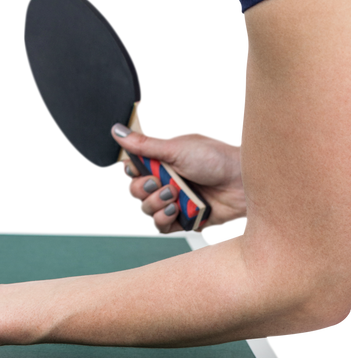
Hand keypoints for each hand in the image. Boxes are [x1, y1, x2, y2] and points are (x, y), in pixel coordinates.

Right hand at [111, 126, 246, 233]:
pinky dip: (162, 219)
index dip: (131, 171)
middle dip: (143, 189)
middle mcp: (164, 180)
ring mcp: (173, 200)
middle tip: (159, 182)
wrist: (242, 182)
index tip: (138, 168)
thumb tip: (116, 131)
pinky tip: (174, 210)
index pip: (132, 169)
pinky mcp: (182, 219)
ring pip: (145, 209)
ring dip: (154, 203)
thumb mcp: (176, 148)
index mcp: (161, 160)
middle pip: (134, 191)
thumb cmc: (216, 158)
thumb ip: (144, 145)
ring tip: (173, 196)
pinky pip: (159, 226)